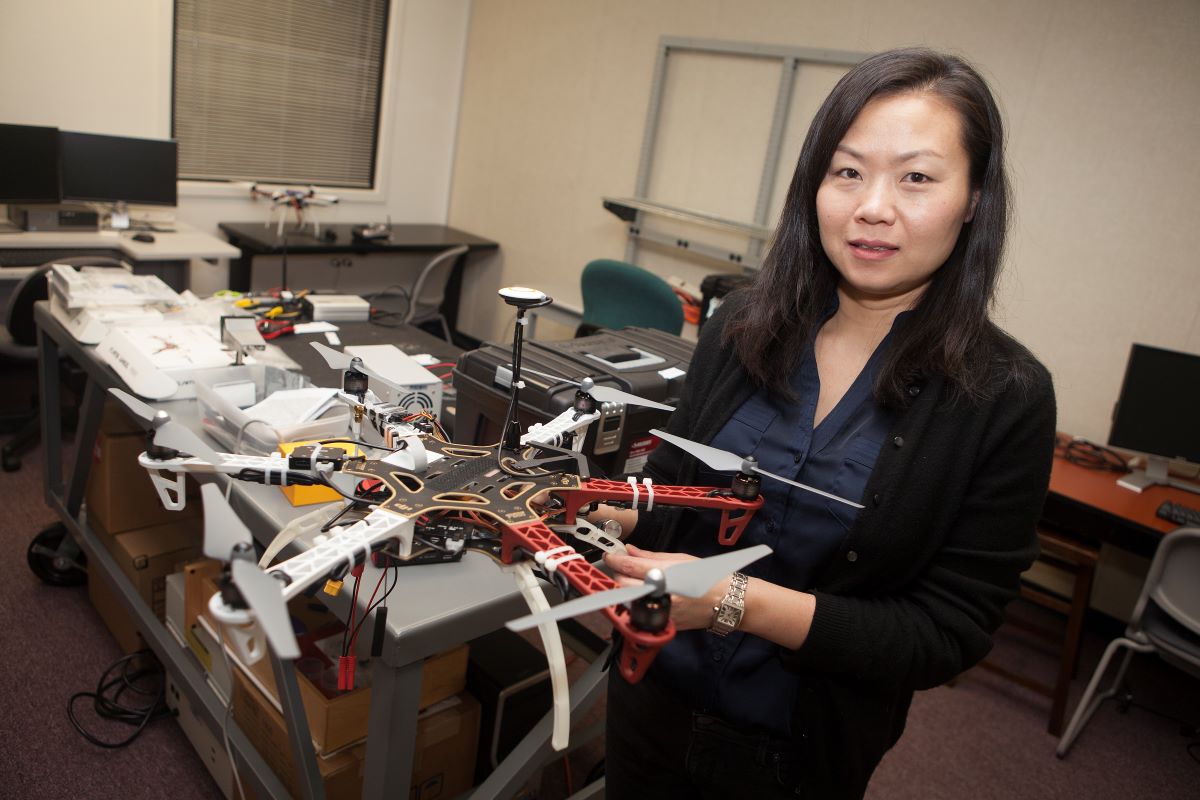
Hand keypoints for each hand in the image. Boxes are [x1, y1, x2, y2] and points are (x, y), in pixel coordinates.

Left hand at [604, 544, 726, 630]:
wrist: (727, 602)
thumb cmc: (710, 578)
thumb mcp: (681, 559)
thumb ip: (651, 557)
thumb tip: (630, 551)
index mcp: (666, 576)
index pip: (630, 567)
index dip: (615, 559)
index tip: (610, 555)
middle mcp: (661, 596)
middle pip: (623, 585)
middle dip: (618, 574)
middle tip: (621, 566)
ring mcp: (660, 612)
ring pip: (628, 601)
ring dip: (624, 589)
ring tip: (631, 579)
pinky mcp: (662, 624)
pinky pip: (639, 612)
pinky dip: (635, 602)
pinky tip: (640, 594)